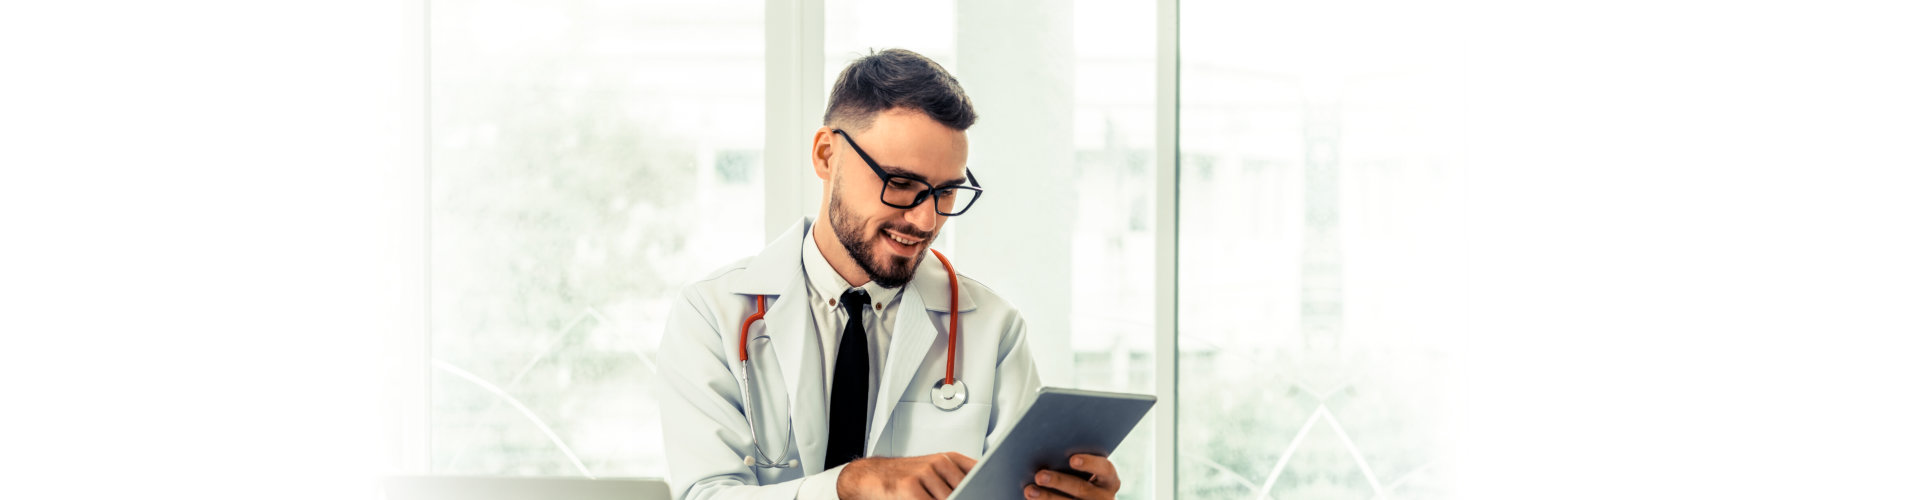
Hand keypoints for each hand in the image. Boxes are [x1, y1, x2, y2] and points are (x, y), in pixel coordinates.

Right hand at [837, 452, 977, 499]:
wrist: (872, 476)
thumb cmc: (906, 477)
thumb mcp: (936, 471)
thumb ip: (958, 478)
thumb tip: (982, 488)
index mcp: (950, 459)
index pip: (979, 473)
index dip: (981, 485)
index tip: (986, 490)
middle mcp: (939, 462)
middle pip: (966, 490)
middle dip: (964, 496)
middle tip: (960, 496)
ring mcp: (925, 473)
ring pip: (949, 497)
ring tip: (927, 495)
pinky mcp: (910, 486)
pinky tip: (920, 498)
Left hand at [1025, 454, 1119, 499]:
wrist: (1087, 498)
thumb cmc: (1081, 475)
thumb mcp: (1087, 470)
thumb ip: (1075, 459)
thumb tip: (1048, 444)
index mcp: (1110, 480)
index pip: (1104, 469)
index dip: (1090, 463)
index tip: (1072, 459)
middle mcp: (1105, 497)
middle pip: (1082, 489)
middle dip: (1059, 481)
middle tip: (1039, 475)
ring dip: (1047, 497)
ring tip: (1029, 490)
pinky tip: (1030, 499)